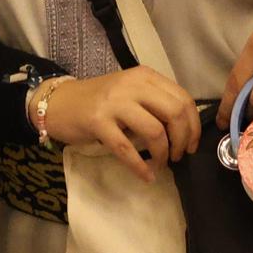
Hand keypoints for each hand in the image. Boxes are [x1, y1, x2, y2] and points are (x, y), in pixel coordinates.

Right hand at [41, 66, 200, 181]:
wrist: (58, 102)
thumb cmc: (99, 100)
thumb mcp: (130, 92)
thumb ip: (155, 102)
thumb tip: (186, 129)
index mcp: (143, 76)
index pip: (183, 99)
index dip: (194, 126)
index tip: (192, 145)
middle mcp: (131, 85)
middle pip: (174, 113)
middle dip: (183, 140)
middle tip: (178, 156)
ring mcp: (113, 102)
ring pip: (155, 131)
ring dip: (163, 154)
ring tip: (160, 164)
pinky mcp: (97, 122)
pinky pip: (126, 149)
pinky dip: (140, 166)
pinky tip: (146, 176)